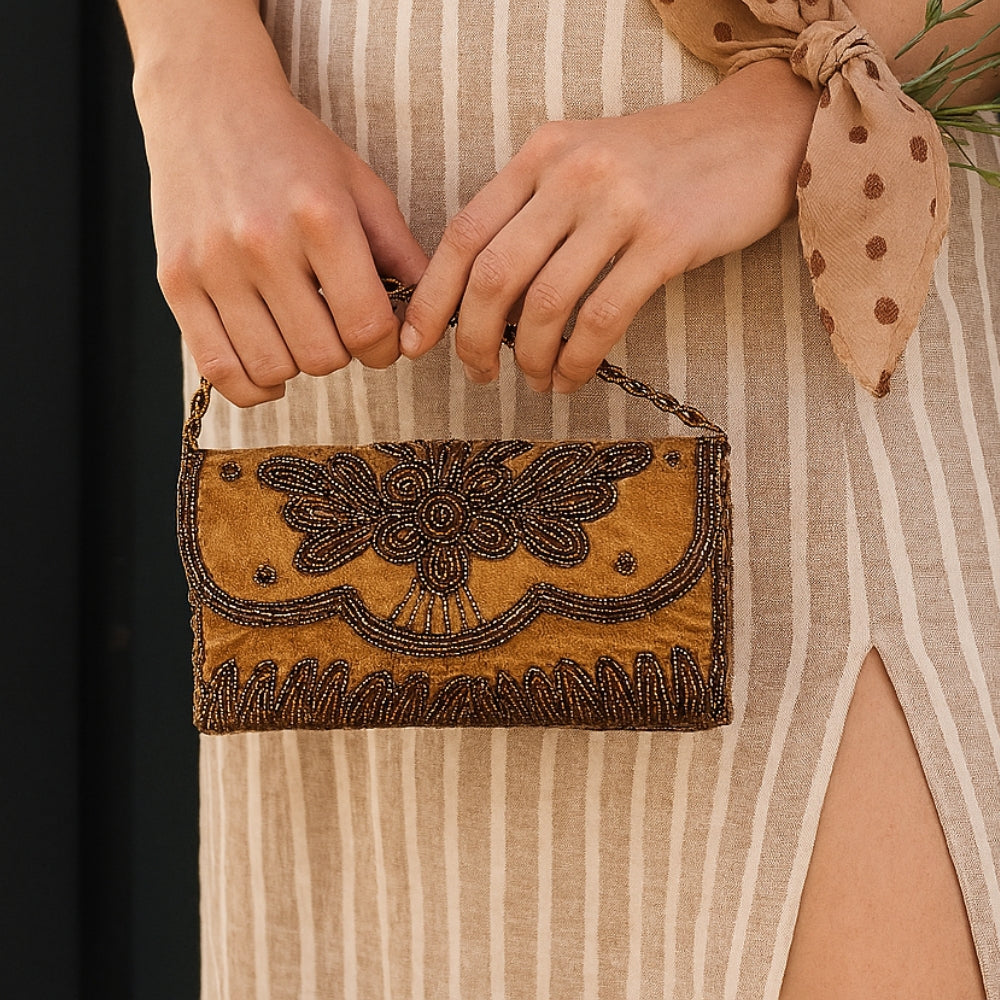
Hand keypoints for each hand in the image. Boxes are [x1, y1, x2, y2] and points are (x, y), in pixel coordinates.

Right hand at [137, 49, 427, 405]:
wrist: (207, 102)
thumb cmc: (295, 149)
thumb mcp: (363, 188)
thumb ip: (402, 255)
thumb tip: (429, 321)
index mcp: (321, 218)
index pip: (367, 326)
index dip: (385, 348)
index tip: (382, 340)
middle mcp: (262, 242)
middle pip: (322, 355)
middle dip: (343, 354)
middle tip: (338, 329)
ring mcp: (213, 264)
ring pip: (273, 368)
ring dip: (298, 366)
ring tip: (302, 335)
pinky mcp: (175, 281)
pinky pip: (217, 368)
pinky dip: (251, 386)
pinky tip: (270, 367)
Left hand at [400, 59, 815, 392]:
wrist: (757, 132)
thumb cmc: (664, 159)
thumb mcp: (585, 160)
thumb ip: (535, 208)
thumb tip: (488, 288)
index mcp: (541, 154)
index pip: (464, 232)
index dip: (431, 295)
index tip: (415, 341)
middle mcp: (571, 174)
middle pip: (493, 275)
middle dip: (472, 338)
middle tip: (477, 373)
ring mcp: (619, 206)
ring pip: (545, 303)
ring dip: (529, 358)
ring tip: (533, 380)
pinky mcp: (666, 240)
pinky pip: (602, 318)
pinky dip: (577, 360)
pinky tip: (571, 378)